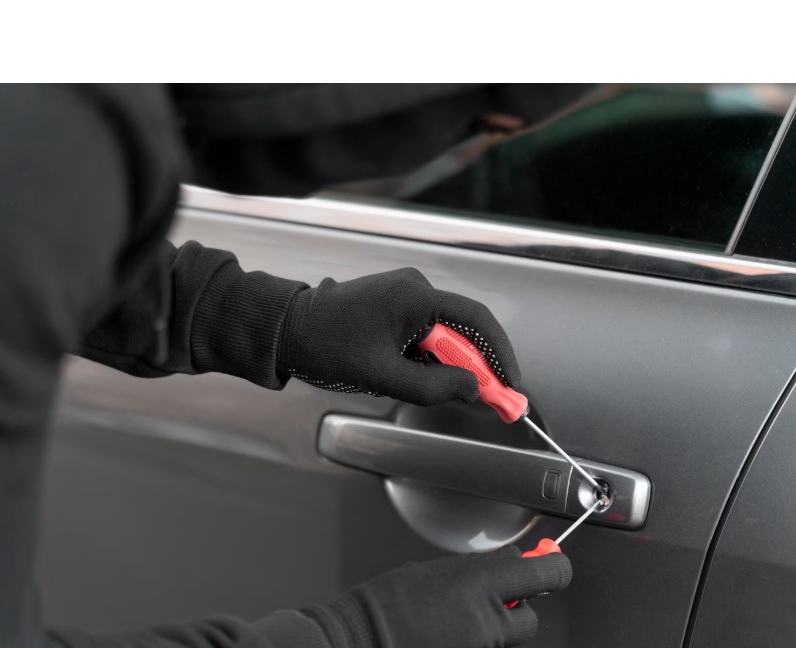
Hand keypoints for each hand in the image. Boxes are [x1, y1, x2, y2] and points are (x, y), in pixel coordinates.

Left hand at [277, 267, 520, 404]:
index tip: (510, 384)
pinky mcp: (394, 305)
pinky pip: (426, 331)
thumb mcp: (382, 376)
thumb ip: (432, 386)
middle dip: (478, 366)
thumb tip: (471, 390)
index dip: (499, 355)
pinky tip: (423, 378)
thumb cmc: (324, 345)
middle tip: (492, 399)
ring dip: (451, 363)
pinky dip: (433, 356)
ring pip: (444, 333)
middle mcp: (414, 288)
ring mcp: (404, 294)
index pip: (476, 321)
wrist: (285, 329)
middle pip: (464, 328)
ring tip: (449, 392)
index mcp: (415, 297)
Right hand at [301, 545, 571, 647]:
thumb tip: (508, 567)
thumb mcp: (435, 571)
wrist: (359, 640)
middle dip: (517, 608)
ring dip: (493, 628)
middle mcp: (487, 619)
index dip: (554, 568)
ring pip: (507, 638)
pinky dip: (474, 642)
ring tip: (454, 621)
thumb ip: (478, 571)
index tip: (552, 562)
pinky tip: (447, 634)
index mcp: (479, 583)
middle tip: (496, 600)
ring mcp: (481, 646)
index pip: (546, 574)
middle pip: (531, 617)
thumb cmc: (386, 604)